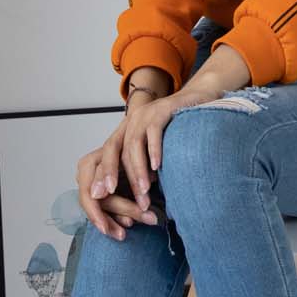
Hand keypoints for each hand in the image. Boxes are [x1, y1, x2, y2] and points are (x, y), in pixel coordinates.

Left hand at [76, 49, 253, 240]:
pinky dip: (154, 150)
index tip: (97, 196)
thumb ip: (144, 164)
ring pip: (134, 144)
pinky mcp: (163, 109)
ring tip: (142, 191)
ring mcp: (146, 114)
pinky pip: (154, 131)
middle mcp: (131, 121)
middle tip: (109, 194)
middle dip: (110, 173)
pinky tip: (157, 167)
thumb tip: (141, 195)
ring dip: (138, 170)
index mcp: (126, 130)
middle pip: (114, 149)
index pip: (108, 153)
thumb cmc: (177, 129)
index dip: (102, 174)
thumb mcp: (154, 147)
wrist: (198, 99)